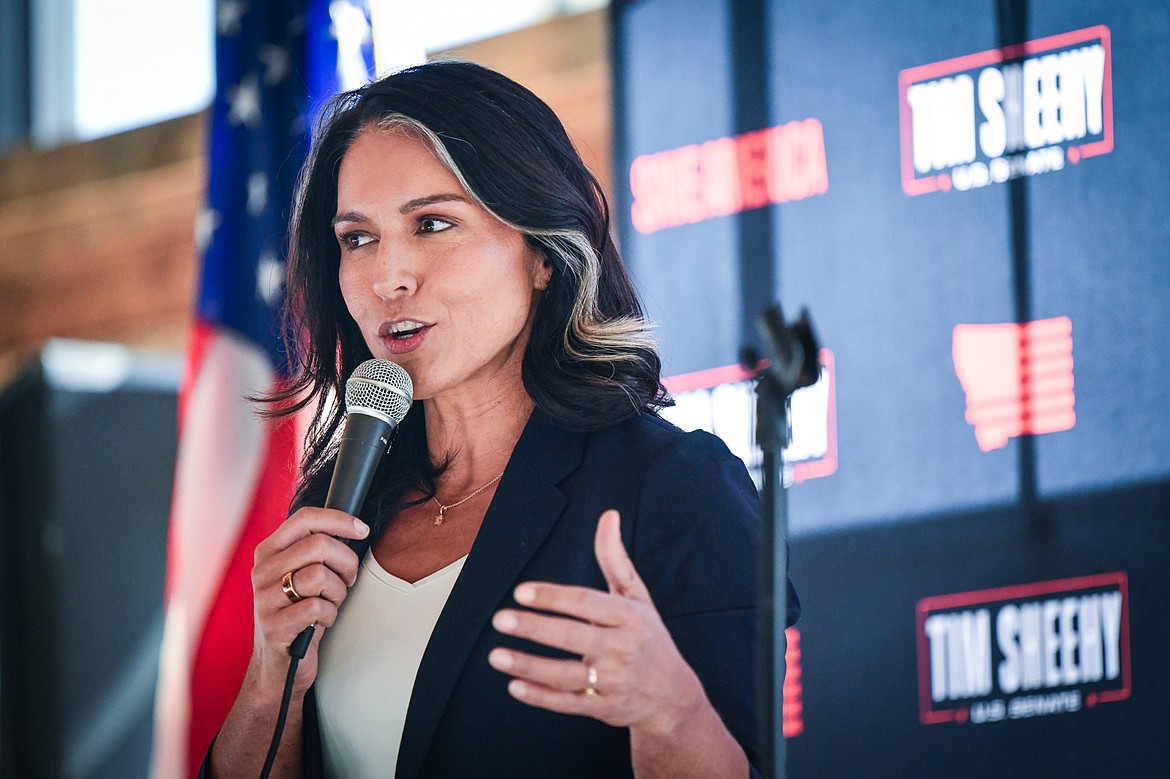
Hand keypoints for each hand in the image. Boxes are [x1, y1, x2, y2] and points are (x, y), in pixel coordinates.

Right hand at [247, 507, 368, 696]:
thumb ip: (317, 550)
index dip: (339, 519)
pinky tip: (320, 621)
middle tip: (347, 580)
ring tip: (330, 603)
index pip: (305, 518)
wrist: (280, 664)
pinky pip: (317, 607)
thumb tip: (353, 528)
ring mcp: (264, 599)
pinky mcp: (274, 626)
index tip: (362, 530)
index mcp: (269, 552)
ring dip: (338, 592)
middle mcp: (262, 571)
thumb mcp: (304, 574)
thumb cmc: (300, 612)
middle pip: (319, 545)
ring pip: (320, 575)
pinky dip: (329, 615)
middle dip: (346, 563)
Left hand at [488, 510, 705, 735]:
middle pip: (573, 636)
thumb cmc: (649, 638)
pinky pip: (568, 703)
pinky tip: (514, 687)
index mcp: (630, 617)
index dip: (553, 597)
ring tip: (496, 655)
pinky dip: (541, 697)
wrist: (673, 697)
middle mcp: (623, 648)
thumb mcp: (638, 598)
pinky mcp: (605, 708)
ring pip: (566, 674)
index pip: (587, 603)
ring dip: (529, 666)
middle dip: (534, 628)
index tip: (521, 591)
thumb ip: (616, 559)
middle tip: (500, 619)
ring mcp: (614, 681)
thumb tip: (608, 514)